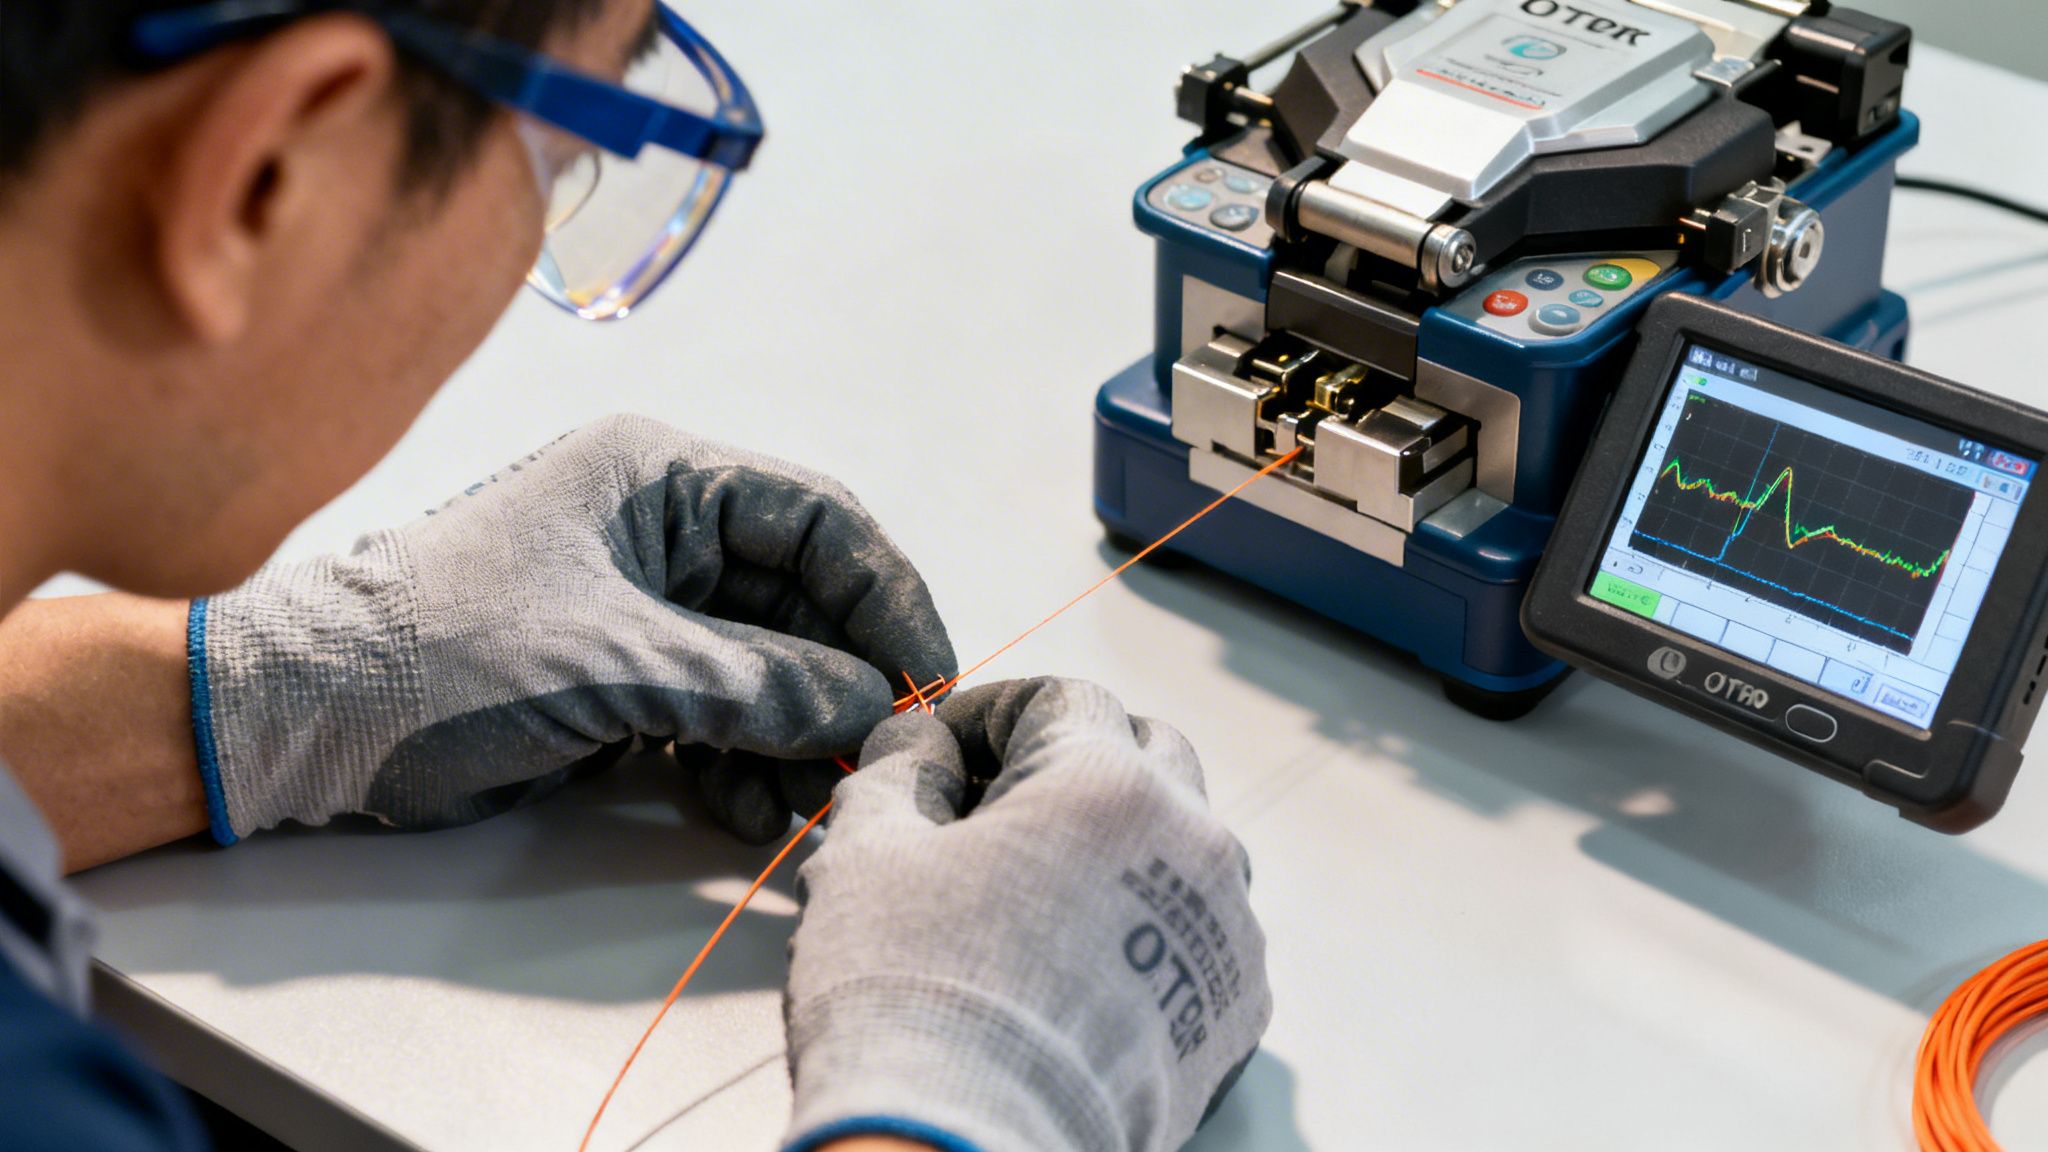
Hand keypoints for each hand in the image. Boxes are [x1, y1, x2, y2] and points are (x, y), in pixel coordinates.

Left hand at [190, 414, 954, 841]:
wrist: (303, 718)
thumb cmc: (443, 652)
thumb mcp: (614, 662)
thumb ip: (754, 682)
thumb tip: (872, 708)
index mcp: (662, 479)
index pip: (818, 521)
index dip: (886, 597)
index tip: (926, 680)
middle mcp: (665, 532)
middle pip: (802, 600)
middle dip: (842, 682)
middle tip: (878, 759)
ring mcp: (644, 607)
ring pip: (767, 665)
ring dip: (798, 734)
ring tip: (810, 802)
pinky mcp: (622, 677)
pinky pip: (720, 712)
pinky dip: (745, 760)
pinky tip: (753, 810)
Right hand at [783, 679, 1270, 1151]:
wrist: (965, 1151)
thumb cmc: (911, 997)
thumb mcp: (869, 851)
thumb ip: (902, 769)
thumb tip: (923, 746)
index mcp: (1107, 782)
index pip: (1060, 698)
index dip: (989, 714)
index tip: (942, 752)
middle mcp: (1190, 840)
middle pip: (1145, 754)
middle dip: (1073, 762)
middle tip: (996, 810)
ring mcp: (1225, 931)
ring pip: (1182, 847)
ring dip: (1120, 846)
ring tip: (1039, 897)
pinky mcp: (1235, 1012)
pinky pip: (1199, 939)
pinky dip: (1150, 933)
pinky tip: (1082, 971)